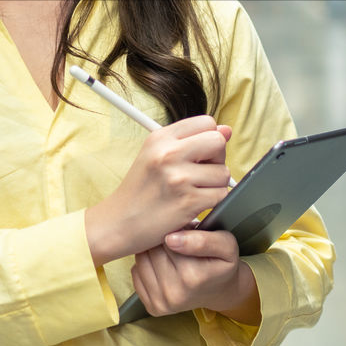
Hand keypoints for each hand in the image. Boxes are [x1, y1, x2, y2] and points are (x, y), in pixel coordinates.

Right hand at [85, 116, 231, 264]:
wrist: (118, 223)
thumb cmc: (140, 190)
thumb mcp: (156, 155)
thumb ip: (190, 140)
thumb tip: (227, 129)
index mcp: (160, 137)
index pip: (207, 122)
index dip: (209, 138)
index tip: (200, 154)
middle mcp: (168, 153)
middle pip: (218, 142)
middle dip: (217, 158)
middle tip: (201, 172)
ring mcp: (179, 178)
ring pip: (223, 172)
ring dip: (215, 185)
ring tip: (193, 191)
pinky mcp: (188, 202)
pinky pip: (220, 195)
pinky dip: (212, 202)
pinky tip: (194, 205)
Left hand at [130, 228, 260, 323]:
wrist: (220, 290)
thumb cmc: (221, 263)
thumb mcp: (226, 244)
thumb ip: (204, 239)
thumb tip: (171, 239)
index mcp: (192, 276)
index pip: (166, 238)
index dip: (174, 230)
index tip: (185, 232)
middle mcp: (175, 294)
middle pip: (152, 249)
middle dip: (163, 241)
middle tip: (179, 243)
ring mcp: (163, 303)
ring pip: (141, 259)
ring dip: (153, 252)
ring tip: (171, 254)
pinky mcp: (154, 308)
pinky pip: (136, 274)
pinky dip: (147, 266)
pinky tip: (163, 267)